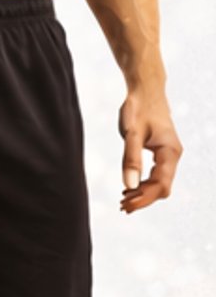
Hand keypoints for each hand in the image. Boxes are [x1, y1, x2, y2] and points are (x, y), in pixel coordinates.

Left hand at [119, 85, 180, 212]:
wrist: (146, 90)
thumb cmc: (139, 107)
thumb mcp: (131, 133)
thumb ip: (130, 158)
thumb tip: (129, 186)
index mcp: (170, 151)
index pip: (160, 184)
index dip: (144, 198)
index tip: (126, 206)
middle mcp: (173, 155)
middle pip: (162, 188)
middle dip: (144, 199)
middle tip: (122, 206)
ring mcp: (169, 154)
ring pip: (160, 183)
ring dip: (144, 193)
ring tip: (124, 200)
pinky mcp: (162, 153)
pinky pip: (157, 175)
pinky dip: (144, 184)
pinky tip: (130, 188)